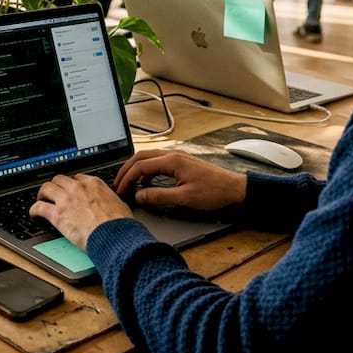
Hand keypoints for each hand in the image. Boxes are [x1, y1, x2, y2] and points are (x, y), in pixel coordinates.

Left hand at [30, 173, 131, 251]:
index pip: (77, 178)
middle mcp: (78, 188)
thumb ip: (109, 200)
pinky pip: (39, 207)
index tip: (69, 189)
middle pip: (59, 179)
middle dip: (55, 185)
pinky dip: (34, 209)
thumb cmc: (120, 224)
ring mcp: (66, 199)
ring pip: (46, 188)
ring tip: (41, 199)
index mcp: (93, 184)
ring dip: (42, 193)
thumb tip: (111, 203)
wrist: (114, 236)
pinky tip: (33, 213)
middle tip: (53, 193)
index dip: (71, 184)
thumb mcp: (119, 204)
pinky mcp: (57, 214)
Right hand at [112, 149, 246, 211]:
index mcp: (172, 161)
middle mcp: (173, 155)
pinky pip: (158, 162)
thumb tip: (139, 195)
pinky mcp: (182, 162)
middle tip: (118, 184)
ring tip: (128, 183)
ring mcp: (178, 157)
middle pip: (141, 157)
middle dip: (126, 170)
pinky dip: (147, 170)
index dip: (127, 179)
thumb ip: (159, 196)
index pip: (140, 166)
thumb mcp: (184, 198)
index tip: (120, 191)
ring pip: (149, 158)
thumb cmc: (214, 192)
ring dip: (136, 169)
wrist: (235, 189)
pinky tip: (147, 182)